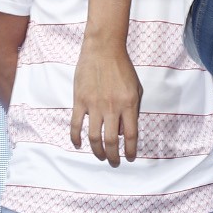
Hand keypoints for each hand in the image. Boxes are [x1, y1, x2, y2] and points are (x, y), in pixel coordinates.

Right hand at [71, 40, 141, 165]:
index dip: (131, 151)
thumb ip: (133, 111)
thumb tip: (123, 133)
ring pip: (94, 137)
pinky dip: (76, 138)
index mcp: (129, 105)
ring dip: (97, 151)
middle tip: (114, 162)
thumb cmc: (122, 69)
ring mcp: (94, 105)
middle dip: (113, 157)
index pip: (131, 136)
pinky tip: (78, 145)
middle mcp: (112, 108)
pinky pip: (76, 125)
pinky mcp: (80, 101)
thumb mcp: (136, 89)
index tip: (130, 158)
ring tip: (100, 157)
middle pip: (112, 141)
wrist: (103, 49)